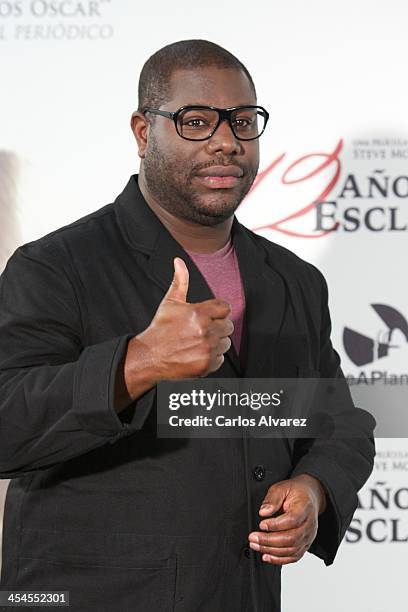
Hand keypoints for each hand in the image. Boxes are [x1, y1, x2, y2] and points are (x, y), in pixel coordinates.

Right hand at [122, 257, 233, 399]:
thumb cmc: (160, 329)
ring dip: (215, 343)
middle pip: (228, 325)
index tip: (207, 316)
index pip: (225, 308)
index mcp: (198, 313)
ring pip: (226, 343)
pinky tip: (197, 353)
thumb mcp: (170, 302)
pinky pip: (220, 358)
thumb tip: (178, 261)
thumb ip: (180, 281)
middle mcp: (205, 331)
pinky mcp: (206, 365)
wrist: (149, 357)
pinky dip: (211, 358)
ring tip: (198, 342)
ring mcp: (207, 349)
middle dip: (217, 327)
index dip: (217, 311)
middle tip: (201, 330)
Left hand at [248, 474, 325, 564]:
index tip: (261, 524)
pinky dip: (279, 560)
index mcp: (305, 508)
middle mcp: (309, 525)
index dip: (275, 525)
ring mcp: (308, 537)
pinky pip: (294, 557)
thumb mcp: (282, 488)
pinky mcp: (305, 544)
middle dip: (269, 541)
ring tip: (255, 546)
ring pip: (291, 550)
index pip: (292, 520)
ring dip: (271, 551)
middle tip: (253, 538)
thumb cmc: (295, 492)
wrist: (310, 497)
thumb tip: (263, 512)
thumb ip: (272, 499)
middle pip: (291, 538)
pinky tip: (266, 556)